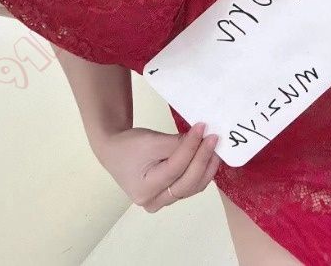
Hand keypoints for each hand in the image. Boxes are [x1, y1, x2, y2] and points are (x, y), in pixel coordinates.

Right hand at [93, 122, 220, 212]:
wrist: (115, 152)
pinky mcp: (168, 197)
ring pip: (191, 187)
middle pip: (187, 182)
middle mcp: (153, 201)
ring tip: (215, 148)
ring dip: (206, 167)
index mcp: (144, 188)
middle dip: (203, 158)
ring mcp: (161, 202)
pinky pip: (189, 187)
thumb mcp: (151, 140)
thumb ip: (177, 143)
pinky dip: (200, 172)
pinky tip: (208, 158)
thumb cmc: (130, 145)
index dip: (192, 147)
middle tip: (213, 138)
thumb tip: (202, 139)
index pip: (176, 167)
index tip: (203, 128)